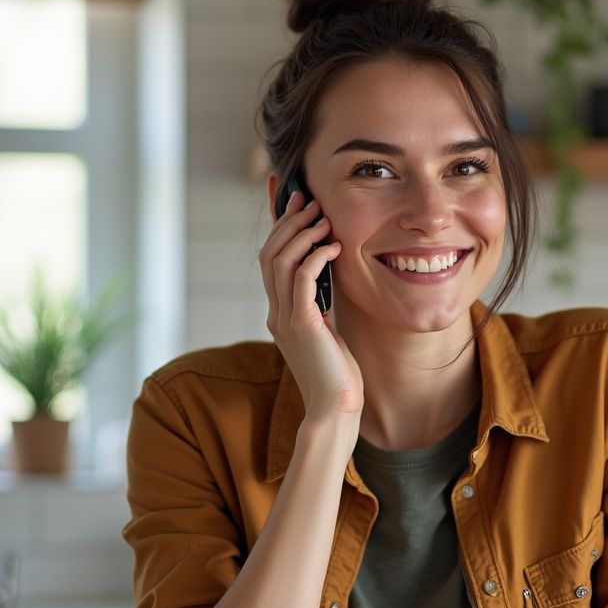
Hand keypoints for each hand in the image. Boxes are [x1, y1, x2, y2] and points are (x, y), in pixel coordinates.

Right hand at [260, 188, 363, 429]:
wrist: (335, 410)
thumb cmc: (337, 376)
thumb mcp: (328, 332)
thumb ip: (321, 305)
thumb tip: (330, 274)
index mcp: (280, 313)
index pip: (270, 260)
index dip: (276, 226)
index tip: (286, 196)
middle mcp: (276, 313)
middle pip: (269, 254)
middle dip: (288, 222)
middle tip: (308, 201)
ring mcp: (285, 319)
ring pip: (280, 261)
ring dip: (302, 234)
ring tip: (322, 218)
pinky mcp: (301, 325)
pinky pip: (300, 279)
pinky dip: (316, 257)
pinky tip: (334, 247)